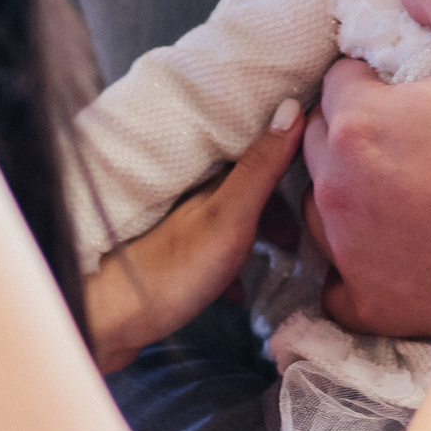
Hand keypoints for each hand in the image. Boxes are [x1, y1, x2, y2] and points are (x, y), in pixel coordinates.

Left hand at [83, 100, 305, 373]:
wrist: (107, 325)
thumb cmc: (167, 270)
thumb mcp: (227, 217)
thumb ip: (260, 167)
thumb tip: (291, 106)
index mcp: (202, 171)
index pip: (253, 143)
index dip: (289, 150)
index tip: (323, 164)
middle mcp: (188, 191)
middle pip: (246, 184)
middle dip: (279, 205)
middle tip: (305, 234)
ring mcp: (177, 226)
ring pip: (232, 218)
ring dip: (259, 237)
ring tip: (283, 261)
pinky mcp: (169, 260)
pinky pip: (213, 253)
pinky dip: (232, 268)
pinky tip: (241, 294)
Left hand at [304, 0, 430, 336]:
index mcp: (359, 123)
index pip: (341, 81)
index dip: (380, 82)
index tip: (419, 99)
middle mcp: (334, 186)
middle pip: (325, 139)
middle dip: (360, 132)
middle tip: (417, 141)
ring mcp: (343, 246)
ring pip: (325, 201)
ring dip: (353, 191)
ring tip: (409, 191)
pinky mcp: (359, 297)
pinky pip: (335, 274)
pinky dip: (357, 262)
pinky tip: (395, 249)